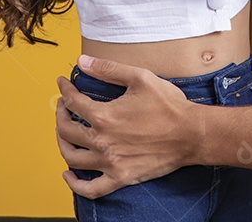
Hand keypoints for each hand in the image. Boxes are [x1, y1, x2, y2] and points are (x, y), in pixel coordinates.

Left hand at [55, 55, 199, 198]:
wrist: (191, 134)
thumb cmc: (169, 106)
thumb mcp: (140, 78)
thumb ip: (108, 69)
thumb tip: (83, 61)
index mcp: (104, 116)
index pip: (73, 101)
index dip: (65, 89)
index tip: (63, 83)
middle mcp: (103, 141)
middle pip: (66, 129)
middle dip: (60, 113)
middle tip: (62, 105)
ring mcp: (110, 162)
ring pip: (72, 157)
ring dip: (62, 143)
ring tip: (64, 133)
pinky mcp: (121, 177)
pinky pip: (91, 189)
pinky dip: (75, 184)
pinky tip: (69, 174)